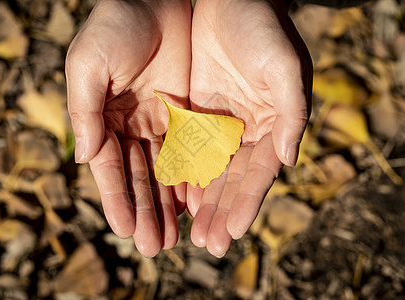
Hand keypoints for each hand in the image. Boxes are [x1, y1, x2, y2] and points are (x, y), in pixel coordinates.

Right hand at [65, 0, 191, 256]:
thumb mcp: (89, 63)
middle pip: (139, 175)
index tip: (125, 230)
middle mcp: (130, 124)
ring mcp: (159, 120)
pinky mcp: (186, 112)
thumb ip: (84, 111)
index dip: (117, 198)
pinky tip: (195, 203)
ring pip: (165, 170)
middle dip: (146, 211)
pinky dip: (191, 176)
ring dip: (168, 203)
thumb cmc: (114, 23)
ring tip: (175, 236)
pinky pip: (190, 149)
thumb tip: (83, 158)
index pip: (109, 166)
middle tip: (155, 247)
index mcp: (102, 116)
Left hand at [187, 0, 311, 256]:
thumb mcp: (285, 67)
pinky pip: (184, 148)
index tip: (233, 232)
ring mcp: (218, 123)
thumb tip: (288, 160)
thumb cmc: (263, 29)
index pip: (258, 173)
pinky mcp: (192, 112)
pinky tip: (172, 198)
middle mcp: (246, 130)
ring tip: (189, 235)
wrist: (229, 0)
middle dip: (220, 212)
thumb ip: (292, 114)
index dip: (246, 202)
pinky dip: (180, 174)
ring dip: (199, 202)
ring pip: (207, 170)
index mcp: (271, 125)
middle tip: (208, 245)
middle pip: (231, 179)